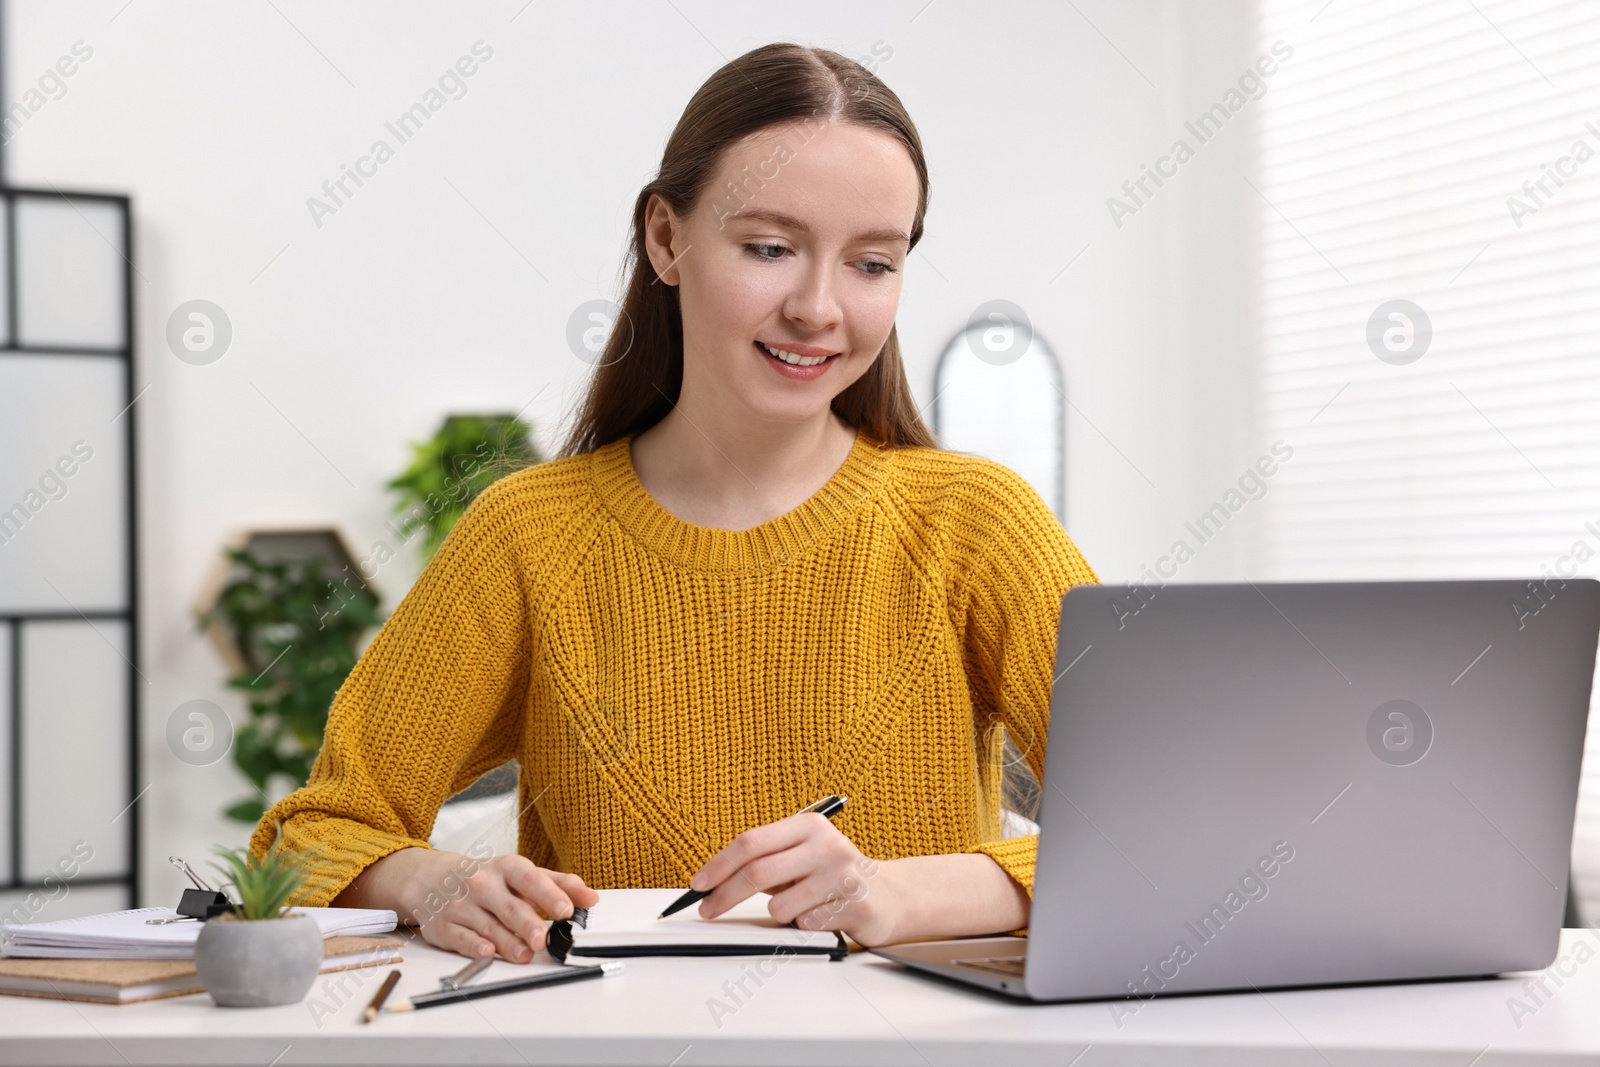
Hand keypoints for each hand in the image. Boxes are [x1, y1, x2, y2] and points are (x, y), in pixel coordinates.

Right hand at [338, 847, 598, 961]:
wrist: (432, 879)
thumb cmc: (487, 878)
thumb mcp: (521, 873)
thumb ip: (558, 883)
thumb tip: (592, 898)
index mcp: (507, 868)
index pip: (530, 879)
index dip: (549, 894)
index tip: (566, 909)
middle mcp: (483, 884)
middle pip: (510, 907)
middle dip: (528, 924)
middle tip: (545, 939)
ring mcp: (463, 906)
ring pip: (489, 926)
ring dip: (509, 942)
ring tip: (526, 953)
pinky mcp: (446, 926)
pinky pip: (462, 938)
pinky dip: (475, 946)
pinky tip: (489, 952)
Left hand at [691, 811, 901, 945]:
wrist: (890, 894)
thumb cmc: (833, 874)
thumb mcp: (801, 855)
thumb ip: (766, 859)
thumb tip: (714, 880)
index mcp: (808, 826)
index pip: (751, 842)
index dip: (719, 864)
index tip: (699, 884)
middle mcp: (827, 845)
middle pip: (757, 872)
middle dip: (724, 895)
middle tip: (707, 910)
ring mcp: (842, 875)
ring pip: (779, 906)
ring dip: (777, 913)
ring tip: (799, 905)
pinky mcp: (854, 905)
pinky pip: (805, 925)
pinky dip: (803, 925)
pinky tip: (822, 914)